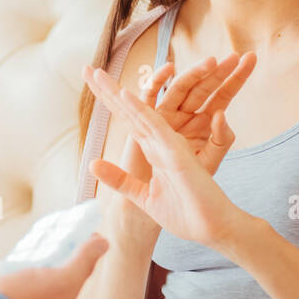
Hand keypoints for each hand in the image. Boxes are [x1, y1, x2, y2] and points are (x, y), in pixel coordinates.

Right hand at [0, 235, 109, 298]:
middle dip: (53, 257)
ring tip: (24, 244)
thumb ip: (83, 262)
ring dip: (23, 258)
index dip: (85, 254)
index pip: (79, 276)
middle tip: (54, 234)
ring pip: (22, 276)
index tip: (86, 233)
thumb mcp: (64, 280)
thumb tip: (105, 242)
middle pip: (51, 276)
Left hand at [83, 65, 242, 246]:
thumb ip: (120, 179)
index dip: (108, 101)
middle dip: (107, 89)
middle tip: (87, 69)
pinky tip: (125, 97)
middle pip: (130, 109)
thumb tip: (92, 164)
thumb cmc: (184, 212)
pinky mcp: (177, 153)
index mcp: (152, 148)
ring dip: (119, 93)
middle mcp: (159, 140)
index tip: (90, 81)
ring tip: (98, 73)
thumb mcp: (142, 195)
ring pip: (142, 111)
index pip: (126, 119)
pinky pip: (156, 126)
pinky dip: (140, 111)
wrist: (210, 229)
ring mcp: (168, 144)